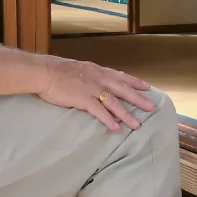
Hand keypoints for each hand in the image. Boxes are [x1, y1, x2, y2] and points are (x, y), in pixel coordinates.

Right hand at [37, 56, 154, 130]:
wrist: (45, 72)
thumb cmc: (58, 70)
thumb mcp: (81, 69)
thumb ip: (92, 75)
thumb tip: (98, 81)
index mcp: (98, 71)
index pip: (121, 76)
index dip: (135, 82)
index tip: (147, 87)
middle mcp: (99, 79)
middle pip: (123, 90)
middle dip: (138, 99)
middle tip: (151, 107)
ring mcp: (92, 89)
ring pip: (114, 103)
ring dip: (127, 114)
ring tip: (137, 125)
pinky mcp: (83, 99)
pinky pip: (99, 111)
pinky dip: (108, 120)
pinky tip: (116, 128)